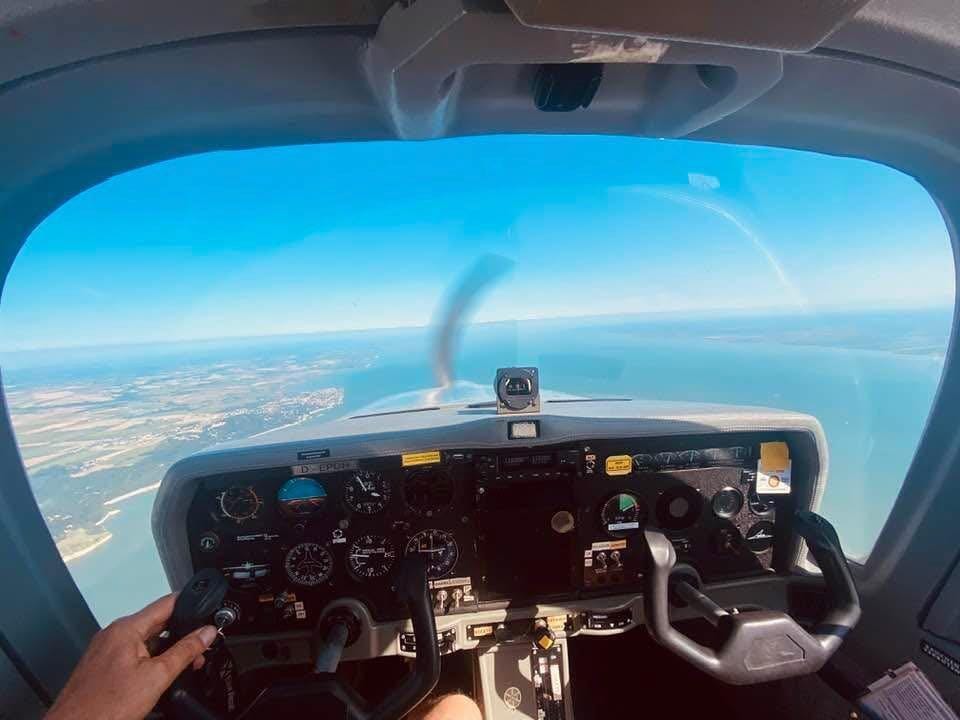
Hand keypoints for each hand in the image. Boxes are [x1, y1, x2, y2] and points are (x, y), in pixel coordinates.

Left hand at [46, 594, 217, 719]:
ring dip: (166, 649)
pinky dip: (149, 660)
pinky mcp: (102, 665)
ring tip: (181, 668)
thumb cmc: (104, 708)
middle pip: (157, 623)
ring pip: (145, 640)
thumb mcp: (157, 677)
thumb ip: (185, 651)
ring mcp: (105, 649)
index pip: (166, 603)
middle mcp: (113, 634)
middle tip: (199, 650)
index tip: (206, 612)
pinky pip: (132, 653)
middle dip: (181, 634)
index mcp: (125, 629)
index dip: (190, 604)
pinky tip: (156, 677)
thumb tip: (206, 633)